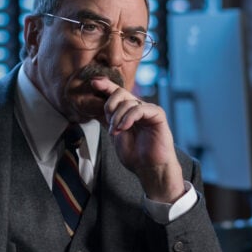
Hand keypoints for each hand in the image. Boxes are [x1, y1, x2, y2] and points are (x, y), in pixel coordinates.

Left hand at [92, 77, 184, 202]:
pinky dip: (129, 117)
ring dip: (117, 117)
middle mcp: (139, 108)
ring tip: (115, 132)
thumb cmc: (134, 155)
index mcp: (128, 112)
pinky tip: (124, 128)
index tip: (94, 82)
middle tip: (109, 123)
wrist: (149, 169)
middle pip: (121, 92)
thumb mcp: (115, 134)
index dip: (106, 86)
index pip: (117, 93)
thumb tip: (94, 105)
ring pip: (128, 101)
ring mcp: (148, 110)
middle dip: (110, 105)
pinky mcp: (157, 115)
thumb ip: (108, 119)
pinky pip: (140, 108)